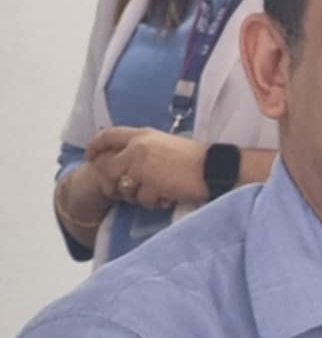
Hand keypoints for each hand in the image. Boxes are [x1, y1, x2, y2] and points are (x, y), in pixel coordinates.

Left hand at [84, 127, 208, 210]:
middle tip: (121, 190)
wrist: (214, 168)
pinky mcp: (150, 183)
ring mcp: (143, 166)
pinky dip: (154, 202)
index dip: (95, 147)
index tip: (91, 157)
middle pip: (106, 166)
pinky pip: (142, 199)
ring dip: (137, 195)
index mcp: (143, 135)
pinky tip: (167, 197)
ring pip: (124, 187)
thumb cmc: (196, 159)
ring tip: (156, 193)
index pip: (107, 136)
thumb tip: (127, 163)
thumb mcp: (166, 144)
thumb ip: (144, 149)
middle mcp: (138, 147)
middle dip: (112, 182)